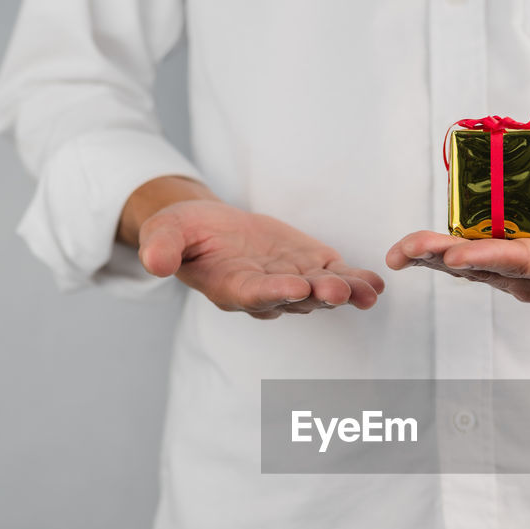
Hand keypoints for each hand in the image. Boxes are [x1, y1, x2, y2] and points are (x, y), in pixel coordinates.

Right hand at [122, 177, 383, 318]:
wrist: (209, 228)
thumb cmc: (185, 233)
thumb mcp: (165, 232)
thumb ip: (163, 248)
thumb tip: (154, 263)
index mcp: (231, 288)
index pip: (254, 294)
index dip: (274, 292)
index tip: (294, 287)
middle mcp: (266, 294)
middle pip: (295, 298)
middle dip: (317, 295)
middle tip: (338, 291)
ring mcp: (292, 283)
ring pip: (321, 291)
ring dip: (345, 291)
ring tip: (367, 291)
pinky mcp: (312, 268)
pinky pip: (337, 276)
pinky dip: (357, 280)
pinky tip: (376, 283)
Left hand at [385, 192, 529, 302]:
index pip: (523, 262)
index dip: (488, 257)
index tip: (454, 254)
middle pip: (484, 267)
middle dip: (441, 257)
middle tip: (404, 250)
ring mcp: (518, 275)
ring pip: (469, 266)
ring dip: (431, 258)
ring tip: (396, 252)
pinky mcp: (506, 263)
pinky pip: (468, 257)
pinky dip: (438, 252)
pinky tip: (409, 248)